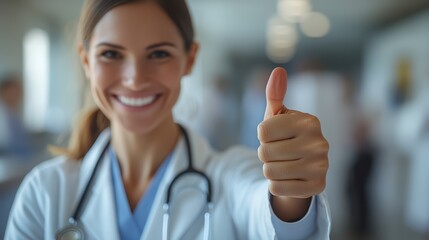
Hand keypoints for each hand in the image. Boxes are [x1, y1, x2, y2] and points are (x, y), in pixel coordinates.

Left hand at [257, 67, 328, 220]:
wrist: (303, 168)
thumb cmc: (285, 136)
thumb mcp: (278, 116)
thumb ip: (275, 95)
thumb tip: (278, 70)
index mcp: (310, 121)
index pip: (262, 131)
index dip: (262, 135)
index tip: (275, 136)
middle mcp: (320, 143)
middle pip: (264, 153)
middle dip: (265, 154)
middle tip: (279, 152)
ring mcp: (321, 167)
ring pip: (269, 172)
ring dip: (269, 170)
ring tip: (283, 165)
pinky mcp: (317, 187)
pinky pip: (277, 189)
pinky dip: (277, 185)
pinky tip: (289, 179)